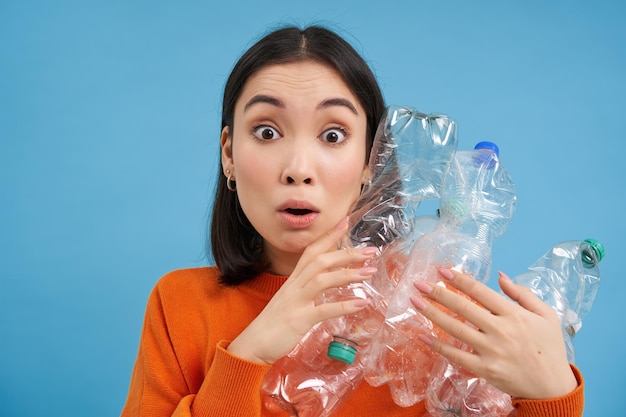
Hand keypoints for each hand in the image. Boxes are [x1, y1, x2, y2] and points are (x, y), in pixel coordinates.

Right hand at [227, 217, 376, 363]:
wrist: (253, 345)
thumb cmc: (274, 324)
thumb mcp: (290, 300)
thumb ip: (306, 289)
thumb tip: (326, 282)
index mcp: (294, 280)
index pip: (312, 250)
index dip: (329, 235)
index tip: (346, 221)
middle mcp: (295, 286)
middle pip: (320, 260)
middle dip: (346, 253)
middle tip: (371, 250)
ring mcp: (296, 302)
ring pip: (322, 279)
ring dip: (348, 274)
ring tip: (370, 272)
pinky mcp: (299, 320)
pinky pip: (323, 310)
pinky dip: (344, 306)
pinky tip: (361, 304)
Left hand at [411, 268, 577, 398]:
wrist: (553, 388)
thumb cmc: (550, 348)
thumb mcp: (546, 315)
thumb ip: (522, 293)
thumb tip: (499, 276)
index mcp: (514, 314)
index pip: (480, 292)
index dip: (460, 280)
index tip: (442, 271)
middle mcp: (500, 330)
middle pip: (463, 308)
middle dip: (438, 293)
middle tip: (419, 283)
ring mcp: (491, 351)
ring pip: (455, 329)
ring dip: (432, 314)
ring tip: (415, 302)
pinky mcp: (484, 369)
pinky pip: (456, 356)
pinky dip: (437, 346)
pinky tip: (422, 336)